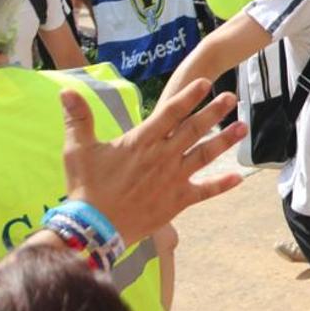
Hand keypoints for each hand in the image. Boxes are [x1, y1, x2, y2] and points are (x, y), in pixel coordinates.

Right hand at [60, 79, 247, 246]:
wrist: (93, 228)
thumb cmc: (85, 188)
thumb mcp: (77, 150)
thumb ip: (78, 118)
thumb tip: (66, 91)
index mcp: (141, 142)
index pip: (170, 113)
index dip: (188, 96)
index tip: (206, 82)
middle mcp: (162, 157)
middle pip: (193, 130)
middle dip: (214, 112)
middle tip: (232, 97)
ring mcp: (173, 179)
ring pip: (204, 155)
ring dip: (224, 141)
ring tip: (243, 127)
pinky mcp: (178, 201)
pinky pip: (204, 191)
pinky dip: (222, 185)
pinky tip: (239, 178)